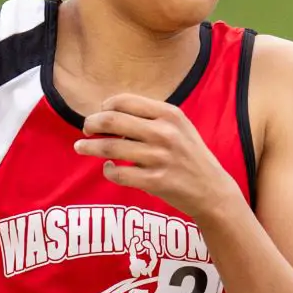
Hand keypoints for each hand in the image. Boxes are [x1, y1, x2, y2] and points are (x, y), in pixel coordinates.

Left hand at [74, 95, 241, 220]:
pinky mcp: (155, 182)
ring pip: (109, 149)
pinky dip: (107, 171)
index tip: (100, 113)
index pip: (124, 101)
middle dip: (91, 124)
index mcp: (169, 114)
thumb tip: (111, 114)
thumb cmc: (190, 156)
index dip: (105, 106)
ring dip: (89, 147)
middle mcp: (164, 133)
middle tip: (85, 129)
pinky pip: (118, 174)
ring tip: (80, 147)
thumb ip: (150, 118)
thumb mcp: (179, 127)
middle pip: (112, 121)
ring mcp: (159, 158)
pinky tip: (109, 169)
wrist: (212, 190)